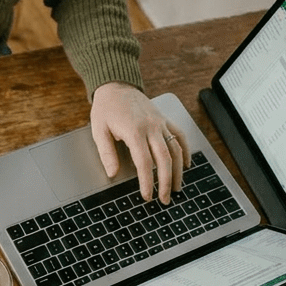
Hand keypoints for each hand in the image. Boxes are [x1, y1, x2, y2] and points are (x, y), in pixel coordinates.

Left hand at [89, 82, 189, 203]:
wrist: (116, 86)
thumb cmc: (106, 108)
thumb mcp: (98, 130)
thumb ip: (106, 153)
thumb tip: (112, 174)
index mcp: (133, 131)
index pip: (144, 162)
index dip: (147, 182)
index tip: (147, 196)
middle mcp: (151, 127)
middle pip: (164, 159)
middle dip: (165, 182)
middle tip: (164, 199)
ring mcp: (160, 123)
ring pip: (176, 150)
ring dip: (178, 171)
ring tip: (175, 188)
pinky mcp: (165, 120)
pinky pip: (180, 136)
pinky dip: (186, 151)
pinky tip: (186, 165)